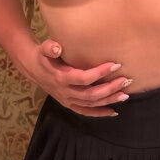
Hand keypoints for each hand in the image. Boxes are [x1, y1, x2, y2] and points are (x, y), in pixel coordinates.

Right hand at [11, 37, 128, 116]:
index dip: (100, 73)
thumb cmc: (43, 56)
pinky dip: (99, 113)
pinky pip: (85, 112)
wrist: (33, 69)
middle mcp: (65, 92)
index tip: (115, 64)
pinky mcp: (69, 104)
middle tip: (126, 81)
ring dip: (108, 100)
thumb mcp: (44, 48)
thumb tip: (58, 47)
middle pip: (91, 94)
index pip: (84, 78)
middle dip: (110, 88)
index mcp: (61, 78)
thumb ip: (50, 47)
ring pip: (91, 104)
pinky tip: (114, 112)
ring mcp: (67, 100)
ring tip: (125, 95)